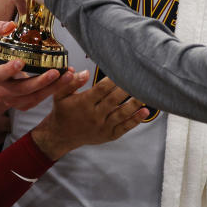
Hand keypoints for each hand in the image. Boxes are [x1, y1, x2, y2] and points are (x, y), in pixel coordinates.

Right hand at [0, 21, 86, 110]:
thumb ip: (0, 30)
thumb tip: (10, 25)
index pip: (0, 74)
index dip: (9, 70)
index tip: (20, 62)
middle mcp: (3, 91)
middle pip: (23, 89)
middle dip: (40, 81)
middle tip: (55, 72)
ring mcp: (14, 100)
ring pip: (35, 96)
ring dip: (54, 87)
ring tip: (69, 75)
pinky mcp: (25, 104)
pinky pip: (41, 99)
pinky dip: (56, 89)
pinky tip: (68, 79)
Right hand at [31, 77, 149, 159]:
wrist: (61, 136)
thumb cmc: (63, 112)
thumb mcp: (60, 95)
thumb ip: (71, 82)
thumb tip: (84, 72)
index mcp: (83, 104)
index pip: (101, 90)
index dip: (112, 80)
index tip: (121, 71)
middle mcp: (94, 116)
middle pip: (113, 100)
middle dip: (126, 89)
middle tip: (138, 78)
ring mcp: (102, 127)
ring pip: (121, 114)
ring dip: (134, 104)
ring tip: (145, 94)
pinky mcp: (108, 135)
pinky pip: (124, 128)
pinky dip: (135, 120)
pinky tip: (145, 112)